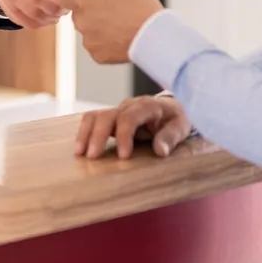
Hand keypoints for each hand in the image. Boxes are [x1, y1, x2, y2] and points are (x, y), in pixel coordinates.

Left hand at [54, 0, 162, 63]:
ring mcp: (89, 41)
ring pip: (87, 31)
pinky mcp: (97, 55)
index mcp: (84, 3)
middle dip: (90, 11)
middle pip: (77, 14)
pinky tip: (120, 36)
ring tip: (119, 23)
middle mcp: (82, 23)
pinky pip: (96, 46)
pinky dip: (105, 43)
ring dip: (97, 27)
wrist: (154, 36)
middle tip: (111, 9)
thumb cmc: (140, 8)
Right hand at [75, 95, 192, 158]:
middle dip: (98, 135)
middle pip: (107, 115)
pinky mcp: (111, 118)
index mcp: (147, 106)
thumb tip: (161, 151)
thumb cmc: (176, 119)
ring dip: (86, 133)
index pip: (129, 117)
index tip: (123, 156)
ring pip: (95, 116)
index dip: (124, 135)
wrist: (172, 107)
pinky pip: (92, 120)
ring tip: (79, 153)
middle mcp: (129, 105)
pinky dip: (84, 132)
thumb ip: (171, 137)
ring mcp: (118, 110)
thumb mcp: (181, 127)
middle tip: (92, 157)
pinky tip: (80, 148)